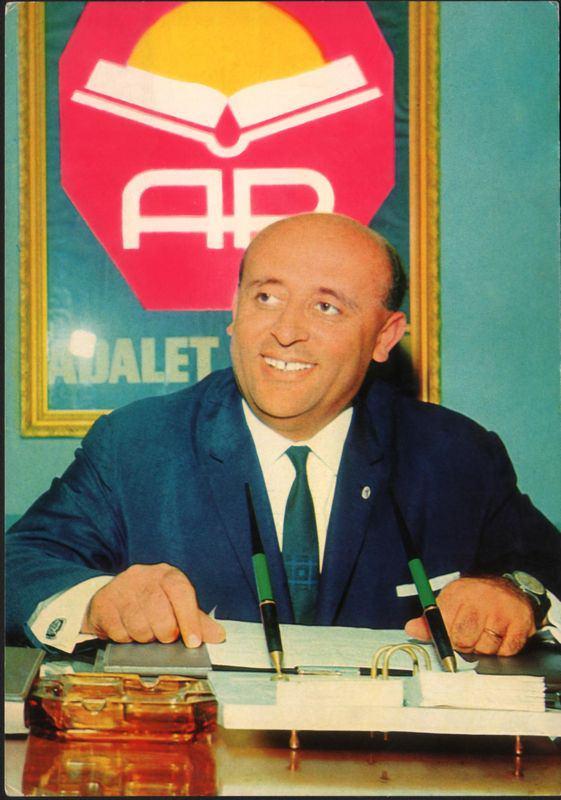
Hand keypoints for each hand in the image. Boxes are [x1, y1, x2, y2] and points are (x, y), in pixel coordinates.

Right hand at [81, 563, 225, 647]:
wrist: (112, 599)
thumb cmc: (150, 604)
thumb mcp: (176, 607)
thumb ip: (197, 621)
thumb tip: (219, 636)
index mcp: (167, 574)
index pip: (181, 592)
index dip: (189, 619)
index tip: (193, 642)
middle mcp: (144, 575)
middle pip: (160, 612)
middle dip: (164, 632)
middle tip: (163, 636)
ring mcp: (121, 587)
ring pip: (139, 625)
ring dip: (144, 638)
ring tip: (144, 632)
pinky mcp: (103, 602)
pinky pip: (119, 632)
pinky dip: (125, 639)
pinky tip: (126, 630)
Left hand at [404, 576, 535, 655]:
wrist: (508, 588)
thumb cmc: (474, 599)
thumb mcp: (450, 602)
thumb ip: (430, 618)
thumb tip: (411, 629)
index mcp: (458, 593)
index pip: (443, 626)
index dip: (445, 638)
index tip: (449, 640)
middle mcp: (480, 599)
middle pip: (463, 640)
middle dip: (464, 645)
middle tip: (469, 636)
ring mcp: (502, 611)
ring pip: (485, 649)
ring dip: (483, 649)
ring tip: (485, 634)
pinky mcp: (521, 623)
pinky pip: (506, 652)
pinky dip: (501, 651)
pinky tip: (500, 637)